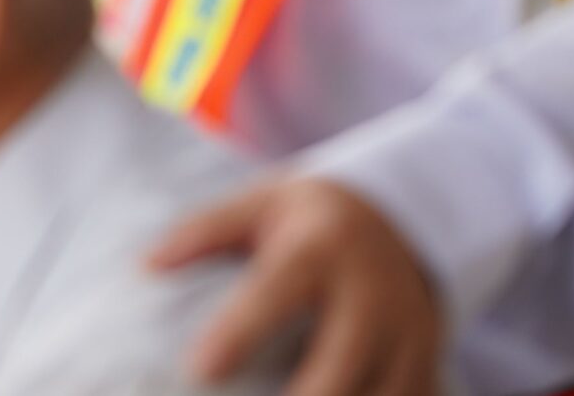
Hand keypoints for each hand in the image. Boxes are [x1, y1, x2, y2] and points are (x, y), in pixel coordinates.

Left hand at [149, 174, 442, 395]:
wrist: (407, 216)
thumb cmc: (312, 218)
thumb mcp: (262, 204)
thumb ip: (204, 232)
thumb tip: (146, 266)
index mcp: (323, 246)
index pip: (279, 292)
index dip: (240, 333)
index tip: (199, 369)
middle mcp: (373, 294)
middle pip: (338, 368)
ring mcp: (409, 335)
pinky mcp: (427, 365)